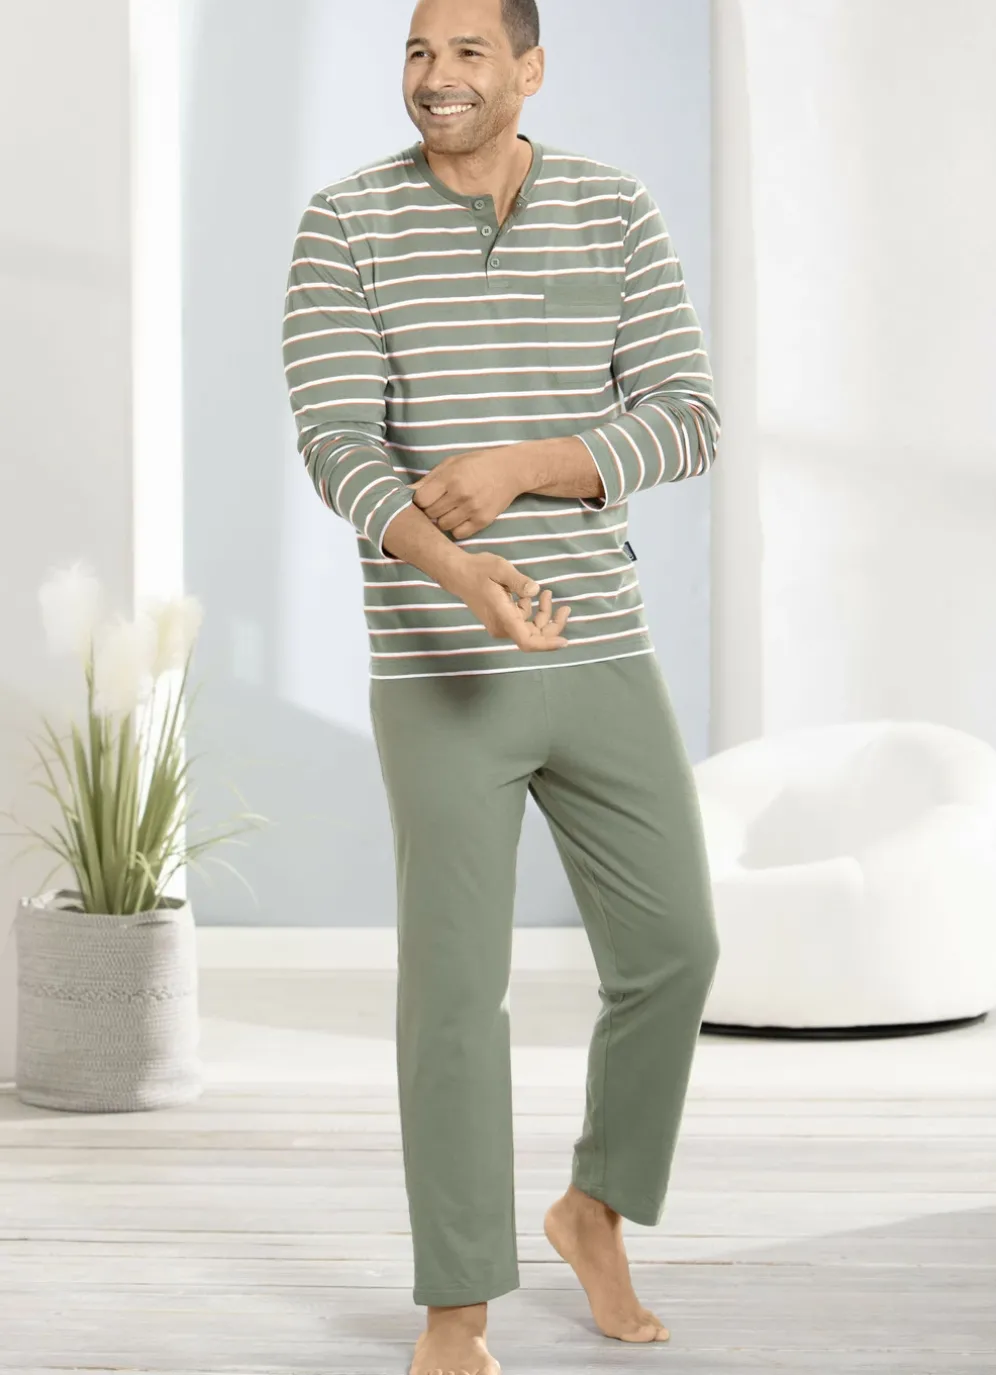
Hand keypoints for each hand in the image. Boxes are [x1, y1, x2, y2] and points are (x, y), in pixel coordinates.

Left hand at [410, 446, 524, 539]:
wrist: (510, 470)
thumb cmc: (477, 464)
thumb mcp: (452, 463)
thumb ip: (429, 479)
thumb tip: (406, 493)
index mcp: (450, 478)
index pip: (420, 500)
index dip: (420, 500)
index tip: (426, 497)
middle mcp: (461, 494)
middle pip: (430, 514)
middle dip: (431, 510)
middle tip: (439, 503)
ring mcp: (473, 509)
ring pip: (443, 526)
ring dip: (443, 520)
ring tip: (450, 509)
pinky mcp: (483, 521)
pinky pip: (459, 534)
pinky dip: (457, 528)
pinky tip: (461, 517)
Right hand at [443, 552, 571, 650]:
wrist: (458, 573)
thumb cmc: (478, 569)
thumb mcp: (500, 569)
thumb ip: (519, 581)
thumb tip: (535, 591)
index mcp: (504, 617)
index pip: (527, 641)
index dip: (547, 645)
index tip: (564, 641)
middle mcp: (502, 627)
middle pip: (534, 636)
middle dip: (552, 625)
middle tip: (566, 607)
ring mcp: (501, 626)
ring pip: (530, 628)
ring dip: (543, 614)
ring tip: (549, 593)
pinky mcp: (501, 621)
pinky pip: (523, 622)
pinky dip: (532, 612)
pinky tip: (532, 595)